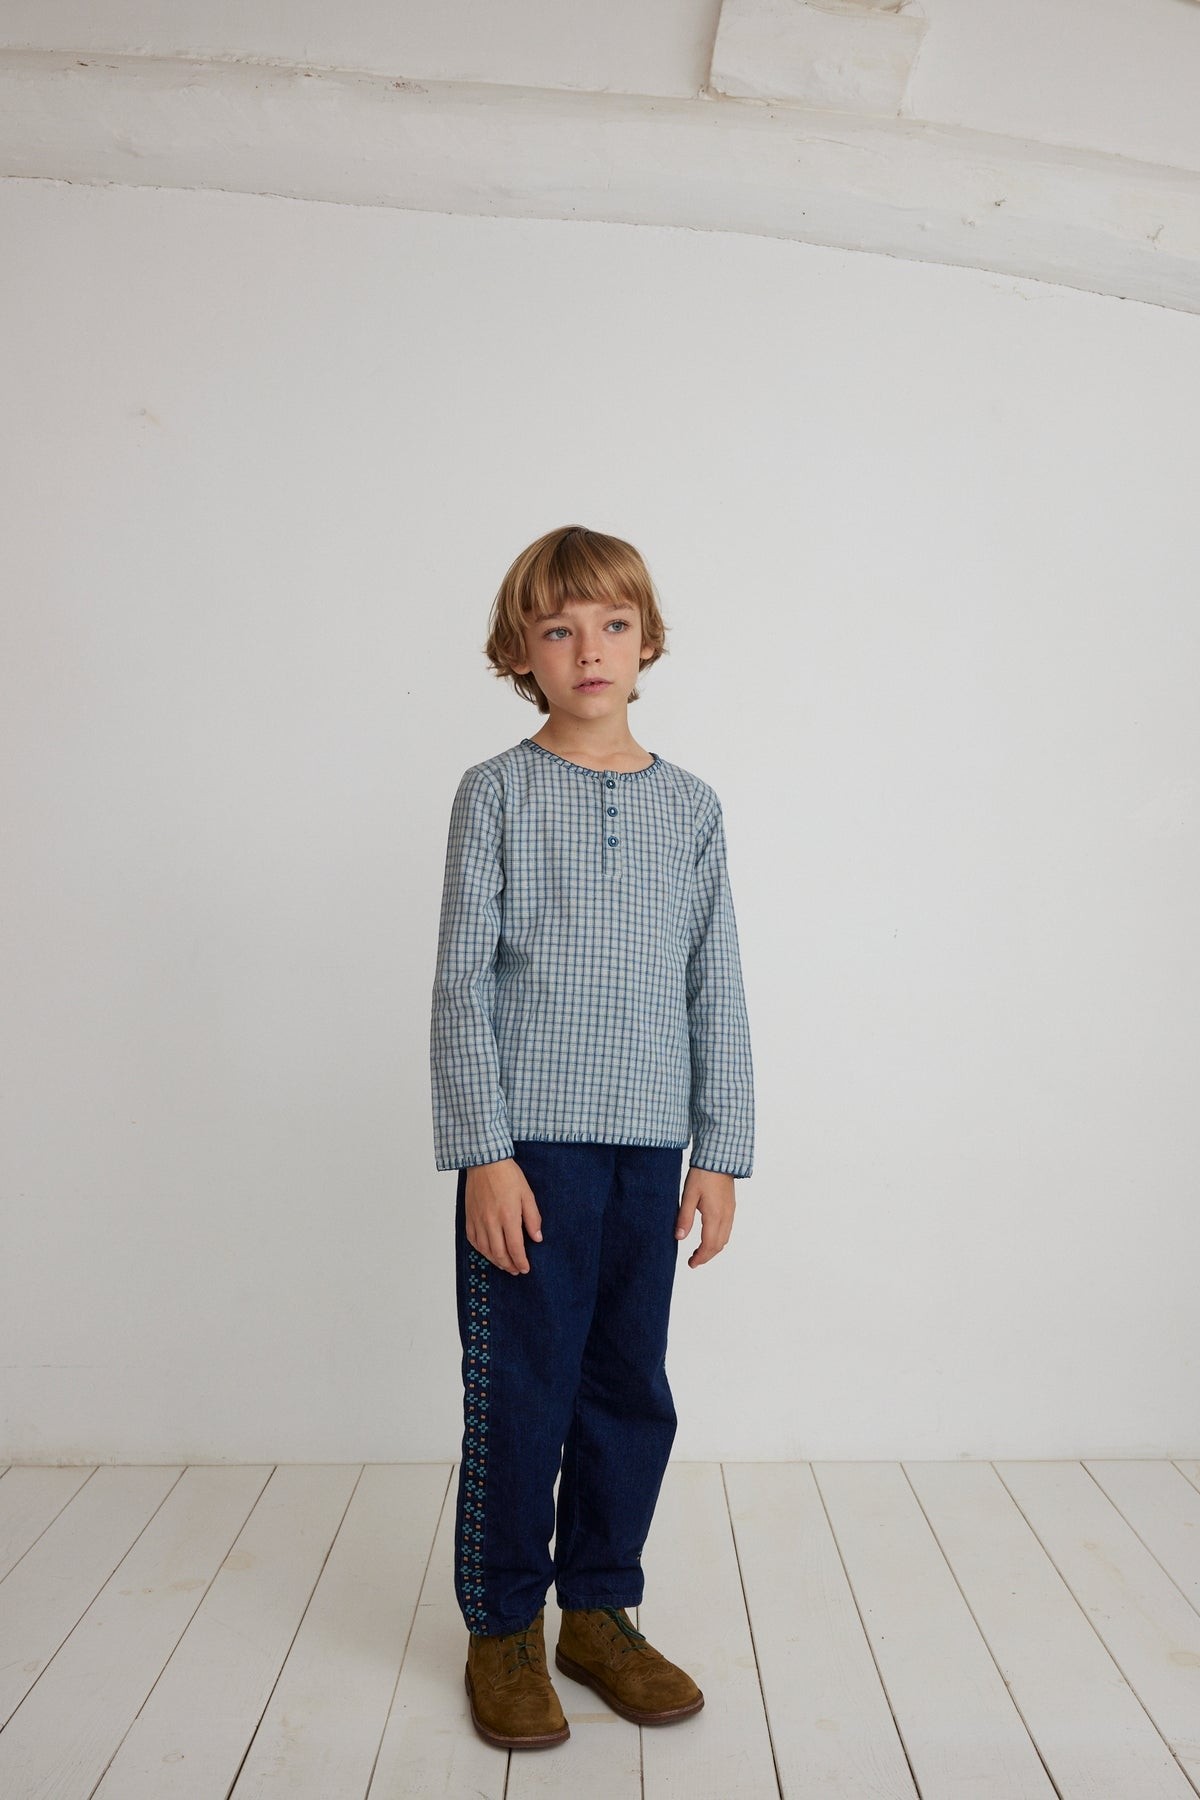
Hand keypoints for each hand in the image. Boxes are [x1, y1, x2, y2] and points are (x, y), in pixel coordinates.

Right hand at [464, 1158, 542, 1275]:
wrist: (484, 1162)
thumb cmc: (508, 1175)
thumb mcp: (527, 1194)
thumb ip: (533, 1218)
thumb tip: (537, 1238)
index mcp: (508, 1216)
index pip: (515, 1248)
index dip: (520, 1261)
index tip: (525, 1268)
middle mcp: (491, 1221)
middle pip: (499, 1253)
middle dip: (509, 1265)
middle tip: (516, 1270)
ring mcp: (478, 1220)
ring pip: (485, 1250)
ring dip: (495, 1261)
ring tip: (504, 1264)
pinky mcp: (469, 1217)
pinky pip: (473, 1240)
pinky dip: (481, 1250)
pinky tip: (488, 1252)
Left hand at [675, 1167, 735, 1267]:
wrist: (718, 1158)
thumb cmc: (703, 1174)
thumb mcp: (688, 1195)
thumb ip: (684, 1217)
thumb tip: (679, 1237)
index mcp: (715, 1216)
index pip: (709, 1245)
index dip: (700, 1257)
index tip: (691, 1264)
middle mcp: (726, 1216)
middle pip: (719, 1245)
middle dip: (707, 1256)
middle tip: (693, 1260)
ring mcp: (731, 1212)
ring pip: (725, 1238)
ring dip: (713, 1248)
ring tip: (699, 1251)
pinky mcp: (731, 1207)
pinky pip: (727, 1229)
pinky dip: (718, 1239)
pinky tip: (708, 1236)